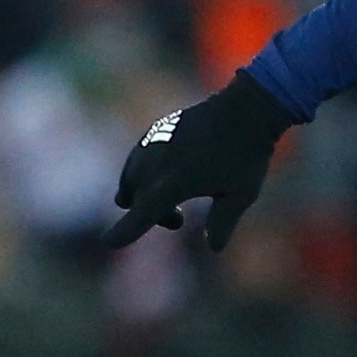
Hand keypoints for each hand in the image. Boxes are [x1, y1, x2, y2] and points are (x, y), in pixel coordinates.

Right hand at [102, 72, 296, 250]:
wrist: (244, 109)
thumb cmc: (247, 154)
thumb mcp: (241, 194)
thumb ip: (223, 222)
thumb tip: (213, 247)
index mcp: (176, 182)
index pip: (143, 213)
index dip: (125, 231)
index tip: (109, 243)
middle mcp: (157, 163)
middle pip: (137, 201)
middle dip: (152, 216)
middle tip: (178, 220)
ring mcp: (152, 145)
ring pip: (130, 180)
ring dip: (143, 196)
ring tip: (172, 204)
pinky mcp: (154, 133)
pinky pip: (135, 161)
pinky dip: (141, 176)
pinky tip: (163, 178)